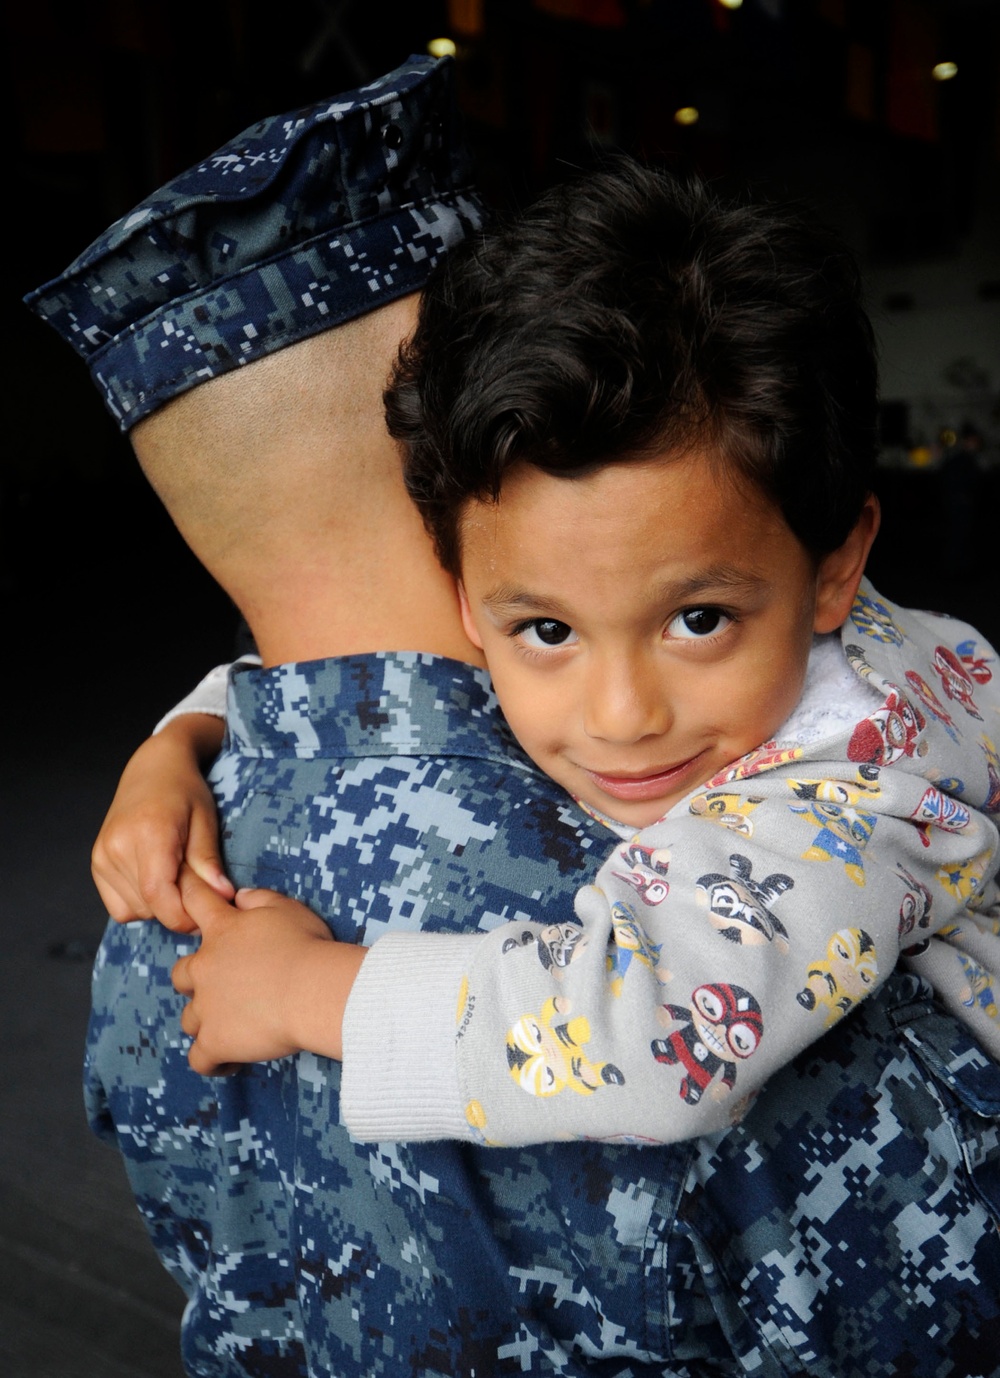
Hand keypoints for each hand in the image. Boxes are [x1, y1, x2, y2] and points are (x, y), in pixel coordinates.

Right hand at [92, 715, 231, 931]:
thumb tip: (223, 896)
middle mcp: (118, 846)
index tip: (205, 914)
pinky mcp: (96, 863)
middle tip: (196, 886)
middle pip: (149, 906)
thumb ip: (208, 862)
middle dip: (177, 909)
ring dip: (159, 906)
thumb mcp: (206, 821)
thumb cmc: (185, 791)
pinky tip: (156, 880)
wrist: (152, 769)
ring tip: (175, 876)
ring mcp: (102, 856)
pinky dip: (140, 903)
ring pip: (134, 910)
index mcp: (149, 833)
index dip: (183, 916)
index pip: (159, 895)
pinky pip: (119, 906)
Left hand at [172, 869, 364, 1074]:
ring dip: (206, 1021)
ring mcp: (206, 1008)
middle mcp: (205, 967)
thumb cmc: (306, 946)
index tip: (187, 896)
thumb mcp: (286, 908)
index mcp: (222, 930)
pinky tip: (230, 1061)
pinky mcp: (215, 1042)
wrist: (313, 990)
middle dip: (195, 980)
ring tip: (233, 1026)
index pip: (194, 902)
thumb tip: (239, 896)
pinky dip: (213, 1061)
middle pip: (180, 974)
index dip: (189, 896)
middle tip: (224, 986)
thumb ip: (258, 899)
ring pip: (190, 1019)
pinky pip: (200, 1059)